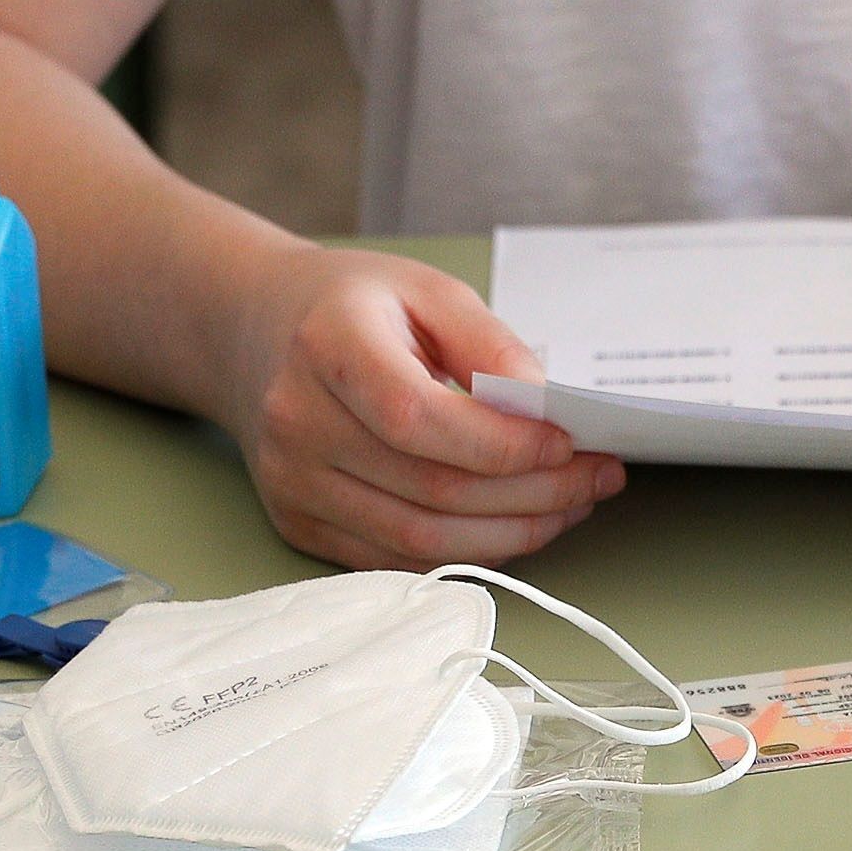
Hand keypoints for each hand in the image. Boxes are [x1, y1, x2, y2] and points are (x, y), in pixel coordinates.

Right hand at [220, 247, 622, 569]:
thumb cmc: (352, 307)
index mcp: (328, 347)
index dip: (504, 444)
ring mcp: (293, 482)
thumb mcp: (428, 290)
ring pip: (420, 540)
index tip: (570, 443)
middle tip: (596, 478)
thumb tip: (544, 409)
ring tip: (570, 505)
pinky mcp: (299, 522)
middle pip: (432, 489)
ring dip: (513, 533)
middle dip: (534, 494)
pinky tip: (516, 525)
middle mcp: (298, 422)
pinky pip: (398, 560)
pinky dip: (469, 552)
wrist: (255, 331)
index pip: (419, 419)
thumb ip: (491, 344)